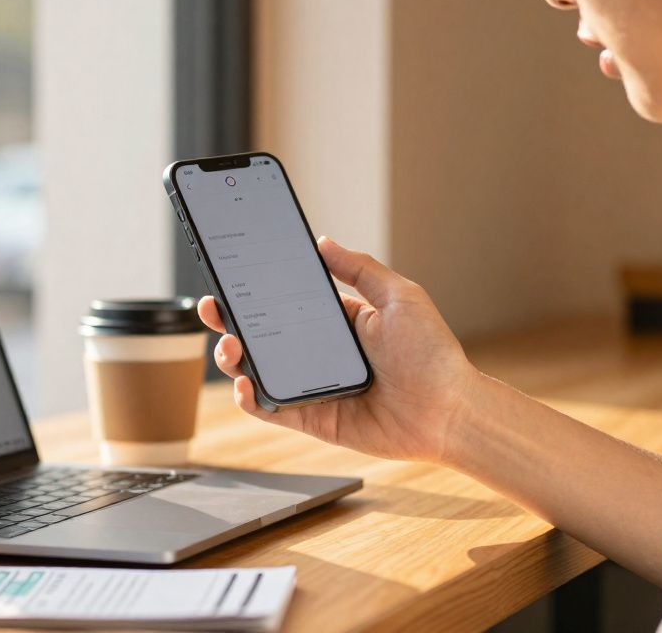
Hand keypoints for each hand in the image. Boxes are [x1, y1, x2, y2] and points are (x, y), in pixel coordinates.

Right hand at [198, 237, 477, 463]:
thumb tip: (324, 241)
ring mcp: (314, 386)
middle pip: (262, 334)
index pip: (286, 301)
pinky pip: (271, 408)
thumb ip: (359, 269)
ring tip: (230, 346)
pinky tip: (244, 384)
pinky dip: (250, 398)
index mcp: (339, 321)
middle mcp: (321, 353)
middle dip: (230, 320)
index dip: (257, 289)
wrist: (449, 411)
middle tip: (212, 306)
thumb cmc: (432, 354)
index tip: (231, 272)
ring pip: (259, 370)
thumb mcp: (399, 296)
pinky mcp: (313, 419)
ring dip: (234, 357)